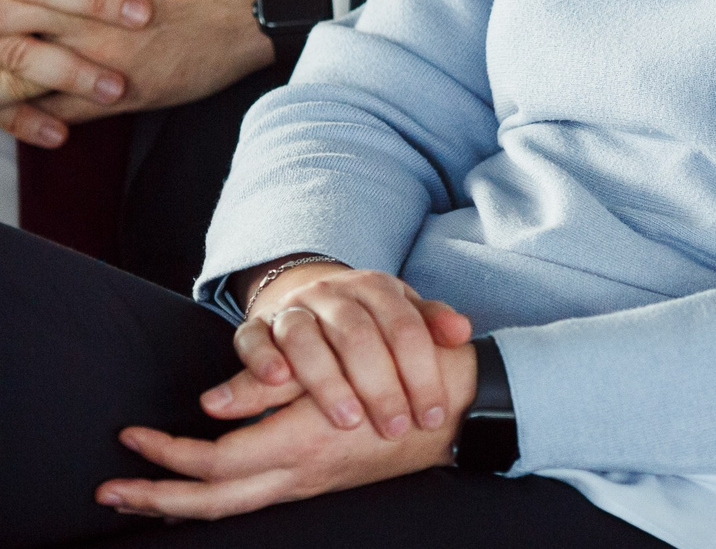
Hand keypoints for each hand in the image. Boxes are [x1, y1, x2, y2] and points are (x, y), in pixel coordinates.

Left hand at [98, 338, 477, 520]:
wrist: (461, 403)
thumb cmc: (406, 372)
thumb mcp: (343, 367)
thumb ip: (273, 386)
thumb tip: (210, 403)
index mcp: (301, 445)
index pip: (214, 463)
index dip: (166, 456)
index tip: (130, 437)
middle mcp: (299, 474)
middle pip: (211, 502)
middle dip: (155, 498)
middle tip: (108, 490)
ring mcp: (307, 482)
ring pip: (231, 507)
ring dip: (178, 503)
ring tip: (137, 496)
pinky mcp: (315, 477)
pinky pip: (252, 498)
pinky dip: (215, 497)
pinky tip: (196, 489)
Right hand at [217, 262, 474, 439]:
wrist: (312, 296)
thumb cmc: (369, 320)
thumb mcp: (404, 315)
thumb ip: (432, 324)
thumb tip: (462, 332)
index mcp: (376, 287)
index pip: (404, 327)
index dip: (421, 373)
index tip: (432, 416)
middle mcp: (333, 293)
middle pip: (356, 334)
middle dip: (379, 385)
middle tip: (394, 428)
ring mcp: (293, 308)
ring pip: (304, 336)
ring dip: (326, 380)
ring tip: (347, 419)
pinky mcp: (257, 325)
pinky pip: (253, 338)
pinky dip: (262, 358)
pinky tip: (277, 381)